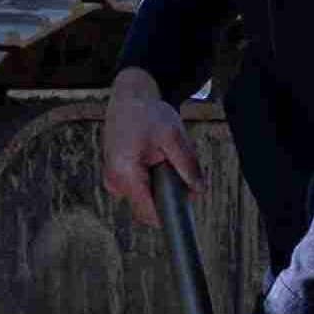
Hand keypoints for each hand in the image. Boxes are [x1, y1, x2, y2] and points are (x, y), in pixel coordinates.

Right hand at [97, 70, 193, 216]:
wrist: (129, 98)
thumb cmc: (147, 114)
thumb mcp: (173, 136)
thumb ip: (188, 166)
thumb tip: (199, 190)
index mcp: (125, 173)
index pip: (148, 213)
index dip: (169, 214)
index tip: (184, 207)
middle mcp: (114, 181)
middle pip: (147, 208)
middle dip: (167, 196)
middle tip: (178, 170)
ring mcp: (113, 181)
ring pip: (144, 198)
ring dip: (159, 187)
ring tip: (163, 159)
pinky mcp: (116, 177)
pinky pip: (138, 189)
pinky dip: (151, 180)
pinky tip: (154, 160)